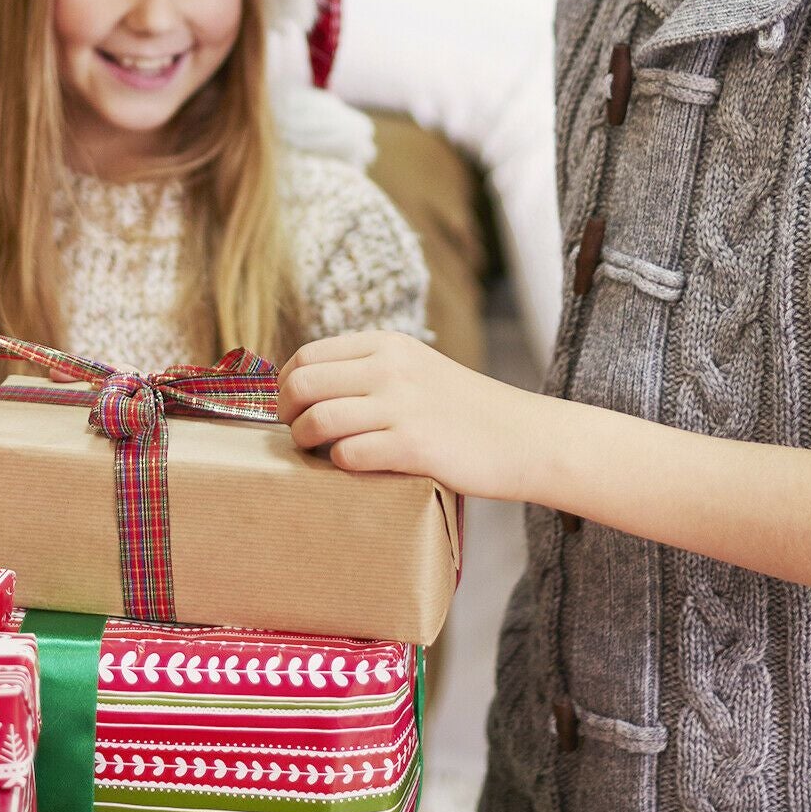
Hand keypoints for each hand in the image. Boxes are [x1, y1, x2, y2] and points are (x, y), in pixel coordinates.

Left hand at [277, 330, 546, 500]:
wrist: (526, 438)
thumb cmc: (463, 410)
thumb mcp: (415, 368)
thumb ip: (368, 369)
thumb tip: (305, 385)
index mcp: (386, 344)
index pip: (307, 356)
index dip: (284, 385)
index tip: (287, 407)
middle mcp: (389, 368)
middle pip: (303, 385)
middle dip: (286, 414)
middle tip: (294, 434)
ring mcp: (401, 406)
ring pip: (318, 419)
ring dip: (305, 442)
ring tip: (315, 453)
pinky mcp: (414, 445)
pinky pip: (348, 454)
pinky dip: (339, 464)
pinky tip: (352, 467)